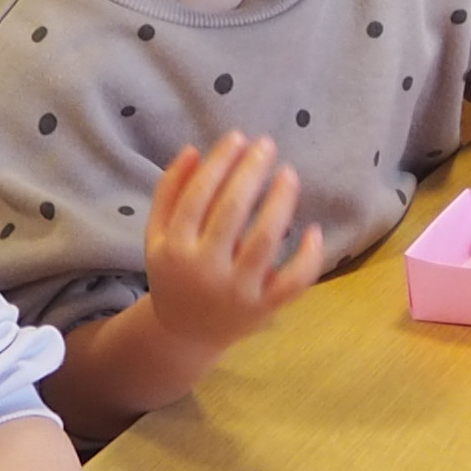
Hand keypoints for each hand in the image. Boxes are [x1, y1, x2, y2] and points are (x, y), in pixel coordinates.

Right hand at [141, 131, 329, 350]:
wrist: (185, 333)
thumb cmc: (175, 271)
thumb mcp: (157, 235)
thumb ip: (169, 192)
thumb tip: (194, 150)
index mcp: (174, 249)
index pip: (198, 196)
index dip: (220, 162)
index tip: (239, 138)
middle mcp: (204, 270)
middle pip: (232, 212)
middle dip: (251, 172)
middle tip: (267, 144)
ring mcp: (237, 291)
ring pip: (265, 241)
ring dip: (280, 202)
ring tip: (288, 173)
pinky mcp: (263, 308)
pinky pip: (293, 282)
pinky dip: (307, 257)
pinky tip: (313, 229)